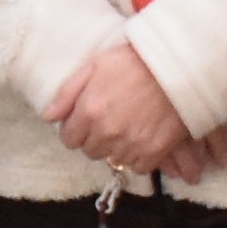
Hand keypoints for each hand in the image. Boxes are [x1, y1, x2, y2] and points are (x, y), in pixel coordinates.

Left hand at [44, 36, 223, 182]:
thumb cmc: (135, 60)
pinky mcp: (154, 151)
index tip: (86, 122)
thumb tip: (49, 117)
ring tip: (127, 128)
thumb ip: (67, 93)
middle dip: (95, 139)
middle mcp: (107, 132)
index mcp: (89, 111)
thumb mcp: (95, 66)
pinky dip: (138, 157)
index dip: (76, 130)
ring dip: (116, 148)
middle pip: (91, 151)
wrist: (178, 64)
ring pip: (114, 160)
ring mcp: (131, 144)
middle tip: (109, 122)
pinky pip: (138, 167)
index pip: (69, 139)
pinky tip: (143, 138)